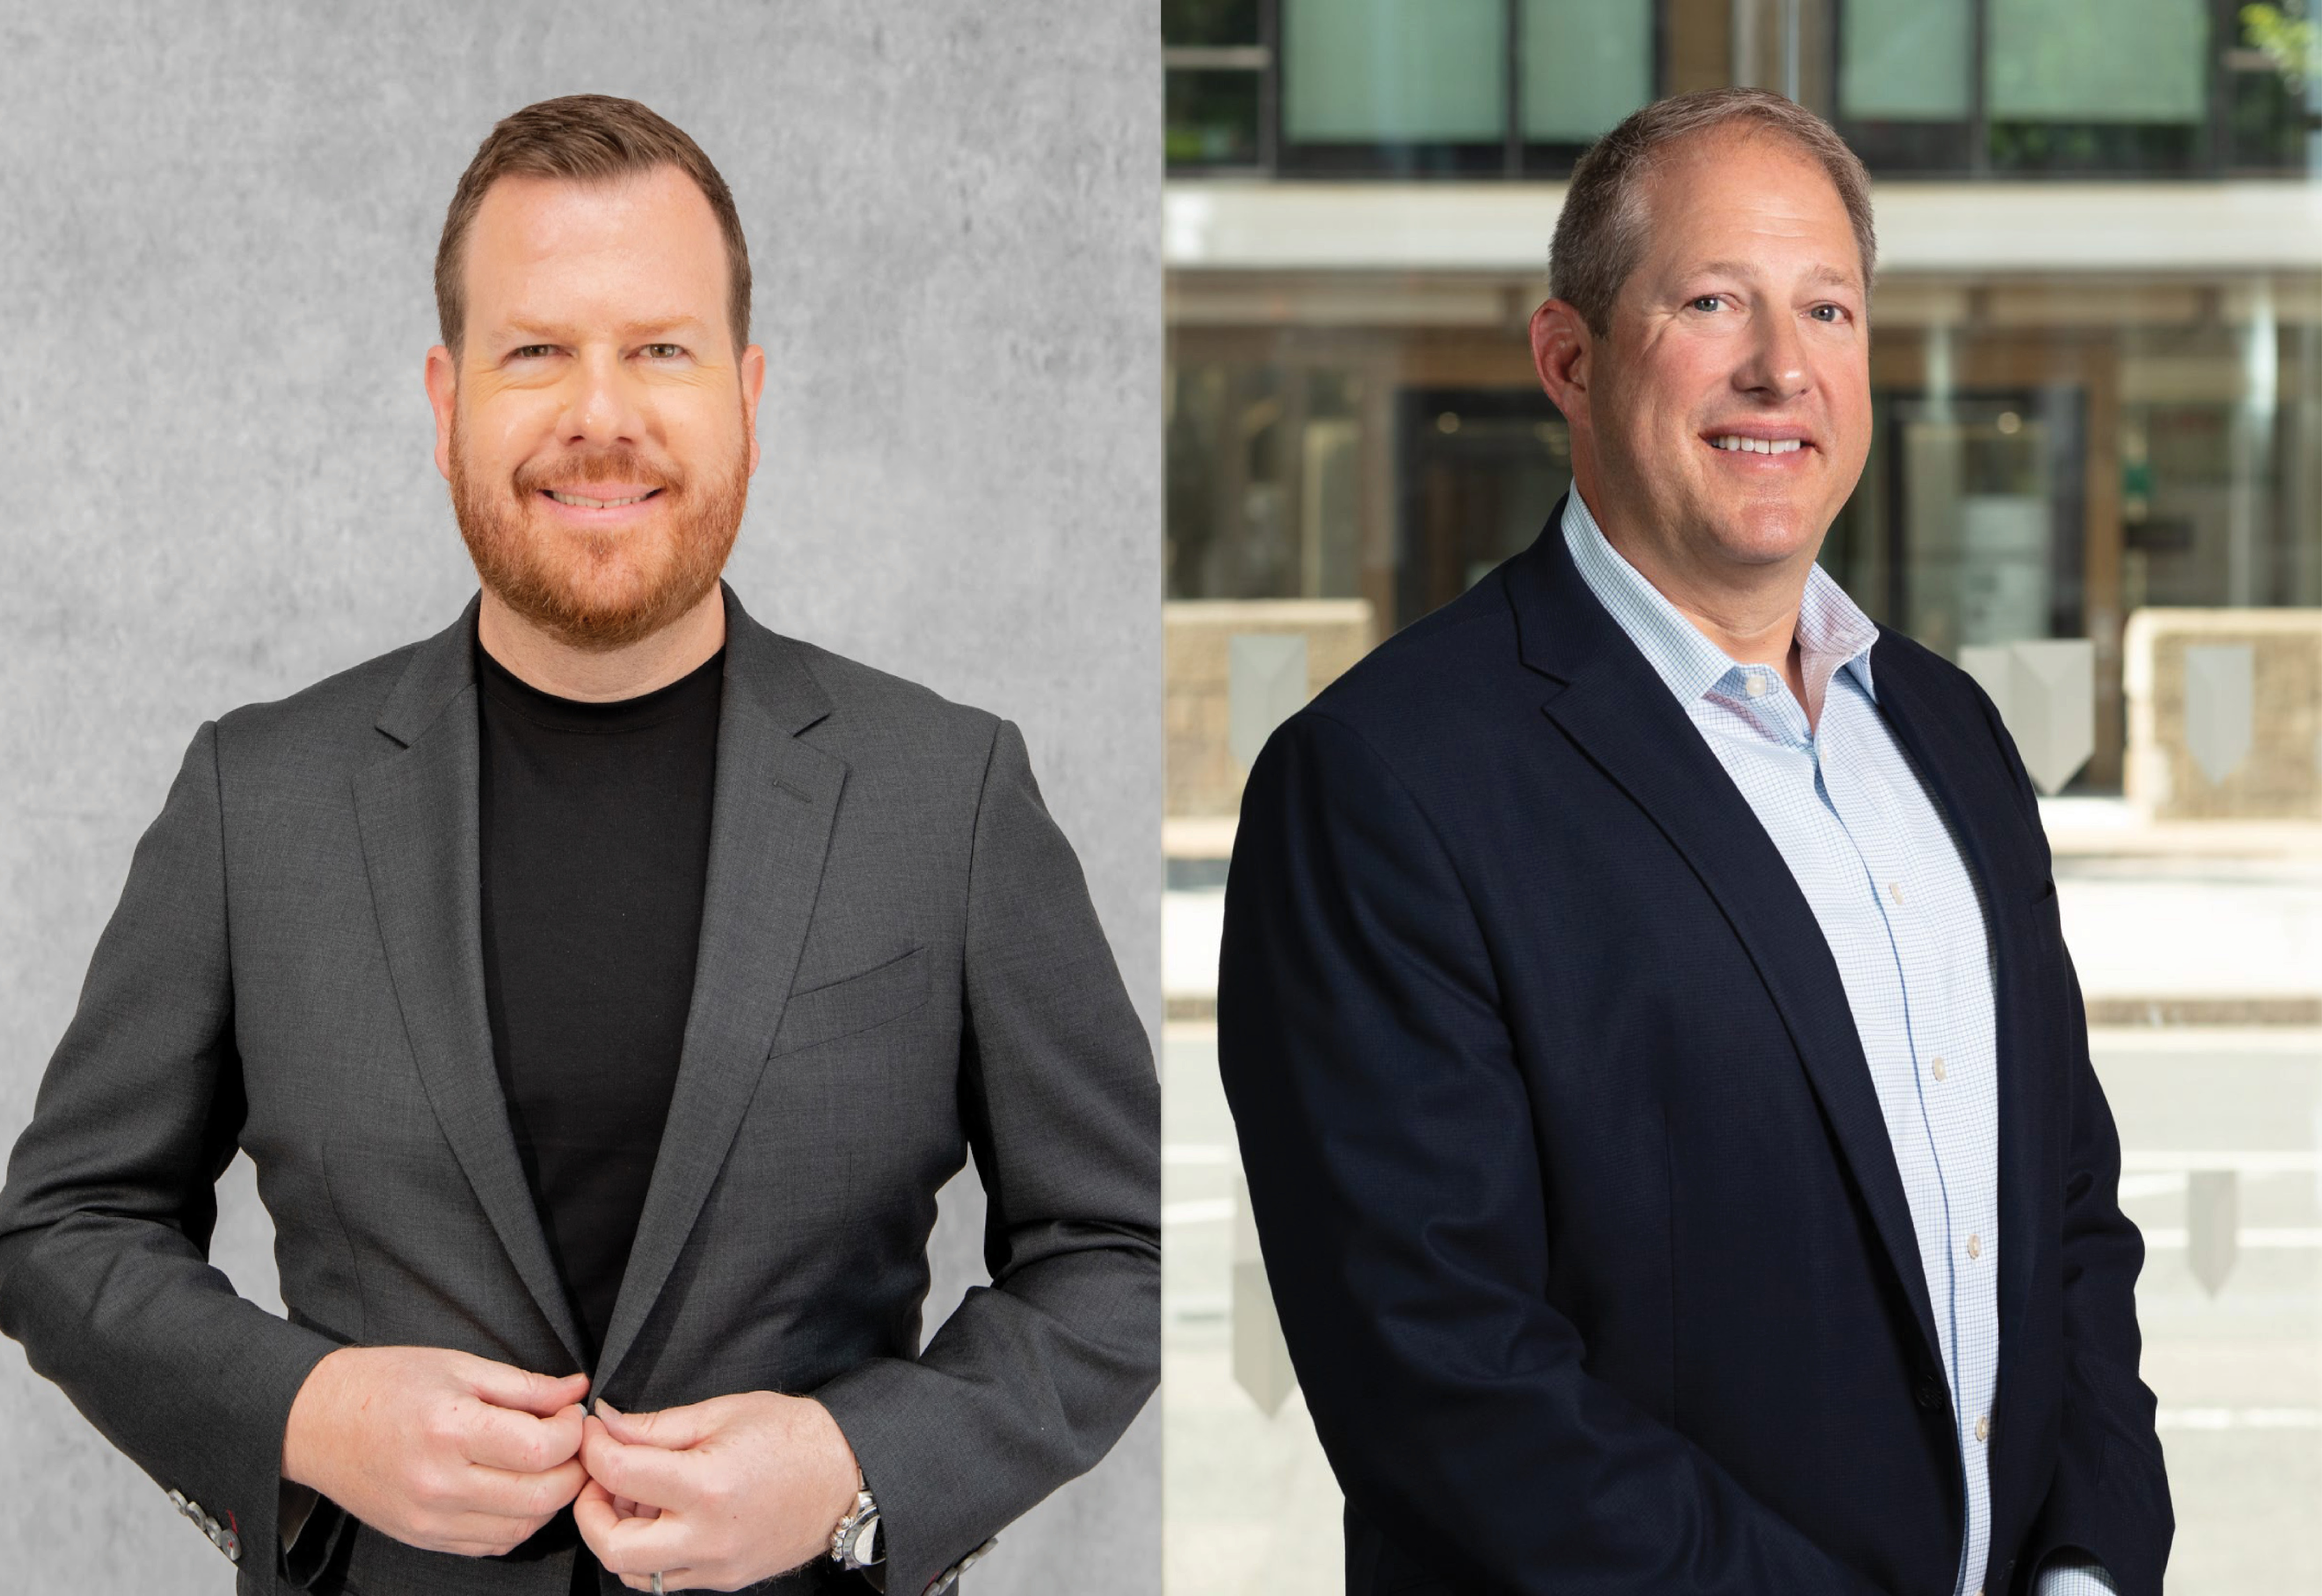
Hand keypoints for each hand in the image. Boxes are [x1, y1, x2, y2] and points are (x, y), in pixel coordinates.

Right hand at [281, 1345, 590, 1556]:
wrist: (317, 1421)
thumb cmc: (386, 1384)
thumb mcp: (460, 1366)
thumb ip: (525, 1386)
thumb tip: (576, 1392)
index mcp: (450, 1431)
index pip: (541, 1450)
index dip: (573, 1432)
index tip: (571, 1414)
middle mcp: (439, 1484)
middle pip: (541, 1497)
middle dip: (573, 1469)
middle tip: (571, 1442)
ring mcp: (429, 1519)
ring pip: (522, 1527)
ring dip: (550, 1499)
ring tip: (546, 1464)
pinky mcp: (423, 1537)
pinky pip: (492, 1544)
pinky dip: (517, 1521)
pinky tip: (514, 1490)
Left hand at [573, 1392, 860, 1591]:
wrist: (846, 1474)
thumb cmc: (793, 1435)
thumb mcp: (723, 1412)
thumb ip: (657, 1426)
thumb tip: (608, 1426)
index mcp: (707, 1487)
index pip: (620, 1474)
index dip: (595, 1448)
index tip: (594, 1433)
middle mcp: (708, 1537)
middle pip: (613, 1546)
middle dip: (589, 1509)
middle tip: (599, 1478)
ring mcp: (717, 1566)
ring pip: (634, 1572)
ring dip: (618, 1535)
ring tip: (636, 1497)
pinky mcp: (725, 1579)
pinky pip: (666, 1578)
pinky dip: (649, 1552)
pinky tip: (664, 1517)